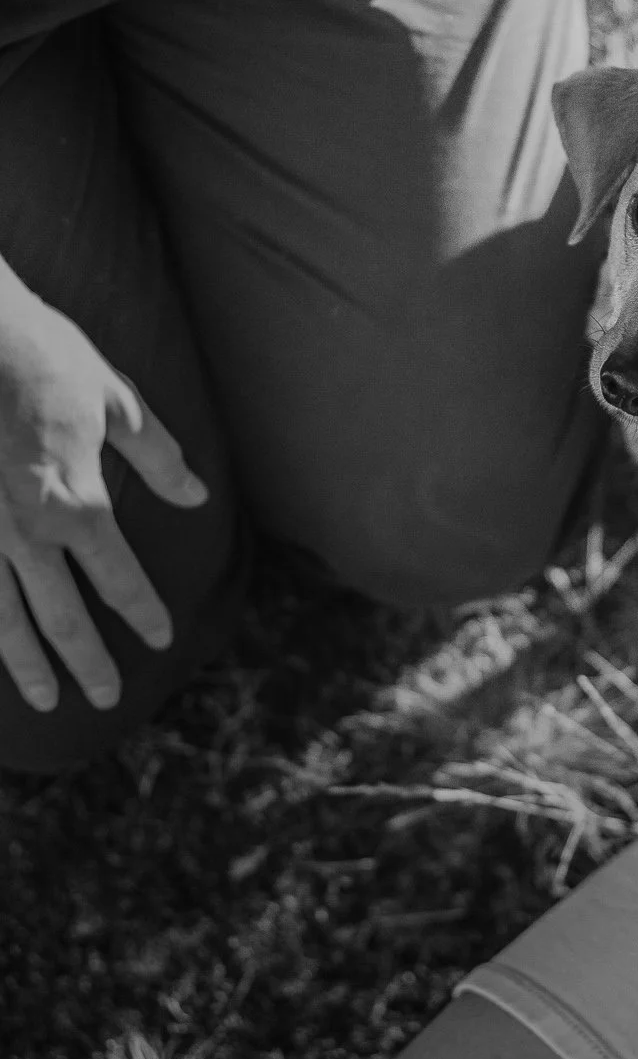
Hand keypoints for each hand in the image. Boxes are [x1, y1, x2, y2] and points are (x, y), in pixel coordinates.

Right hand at [0, 278, 207, 712]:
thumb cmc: (47, 359)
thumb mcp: (117, 401)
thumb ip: (157, 456)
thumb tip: (196, 494)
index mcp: (76, 501)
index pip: (118, 576)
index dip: (141, 612)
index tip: (160, 639)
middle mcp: (25, 530)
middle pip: (60, 615)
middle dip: (86, 662)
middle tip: (105, 697)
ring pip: (3, 618)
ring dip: (27, 663)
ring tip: (47, 699)